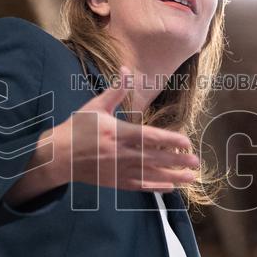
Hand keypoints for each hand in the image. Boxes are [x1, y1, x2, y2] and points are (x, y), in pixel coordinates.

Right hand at [3, 67, 199, 206]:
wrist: (59, 156)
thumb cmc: (77, 129)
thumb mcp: (95, 106)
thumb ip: (115, 91)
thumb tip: (126, 69)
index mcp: (119, 133)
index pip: (151, 138)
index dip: (171, 141)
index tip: (187, 142)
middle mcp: (122, 154)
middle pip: (156, 158)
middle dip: (178, 161)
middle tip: (197, 162)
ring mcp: (119, 170)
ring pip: (151, 175)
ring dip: (173, 176)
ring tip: (190, 177)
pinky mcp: (116, 182)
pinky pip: (140, 186)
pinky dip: (156, 186)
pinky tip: (170, 186)